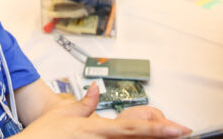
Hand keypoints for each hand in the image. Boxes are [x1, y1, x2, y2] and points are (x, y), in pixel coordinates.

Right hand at [19, 83, 188, 137]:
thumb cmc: (42, 134)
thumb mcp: (63, 112)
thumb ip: (85, 102)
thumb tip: (97, 89)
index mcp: (96, 129)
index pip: (133, 129)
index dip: (160, 130)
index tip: (181, 129)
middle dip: (160, 137)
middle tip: (180, 132)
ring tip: (167, 134)